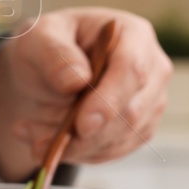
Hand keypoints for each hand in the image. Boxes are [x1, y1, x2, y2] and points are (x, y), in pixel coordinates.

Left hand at [0, 7, 170, 179]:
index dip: (109, 100)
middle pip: (133, 112)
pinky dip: (81, 154)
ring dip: (78, 147)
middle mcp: (152, 69)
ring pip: (122, 138)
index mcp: (133, 34)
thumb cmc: (48, 45)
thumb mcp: (38, 38)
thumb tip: (77, 79)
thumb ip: (55, 55)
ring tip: (36, 138)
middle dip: (88, 134)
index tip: (82, 125)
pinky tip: (53, 143)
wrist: (48, 69)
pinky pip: (114, 151)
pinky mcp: (140, 129)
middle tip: (44, 143)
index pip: (132, 70)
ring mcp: (151, 102)